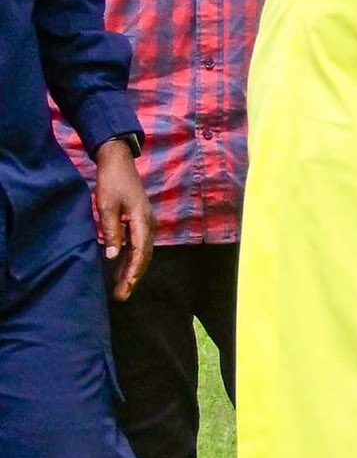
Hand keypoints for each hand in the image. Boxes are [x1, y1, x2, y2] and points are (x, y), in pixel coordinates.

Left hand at [88, 136, 149, 299]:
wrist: (118, 162)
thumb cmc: (112, 182)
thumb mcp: (107, 207)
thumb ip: (111, 231)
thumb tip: (112, 256)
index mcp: (142, 221)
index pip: (140, 252)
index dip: (133, 272)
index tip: (125, 288)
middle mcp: (148, 224)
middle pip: (144, 256)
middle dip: (134, 277)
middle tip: (122, 296)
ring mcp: (146, 223)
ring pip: (142, 252)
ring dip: (132, 270)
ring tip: (122, 288)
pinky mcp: (140, 222)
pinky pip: (138, 245)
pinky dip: (131, 259)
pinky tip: (123, 268)